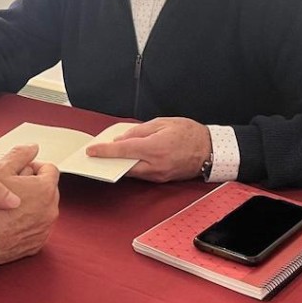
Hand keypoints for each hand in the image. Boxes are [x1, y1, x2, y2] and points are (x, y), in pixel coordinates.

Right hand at [0, 144, 60, 265]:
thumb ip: (19, 155)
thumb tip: (33, 148)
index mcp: (45, 189)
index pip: (50, 169)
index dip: (34, 166)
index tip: (20, 170)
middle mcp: (51, 210)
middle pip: (48, 190)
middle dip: (34, 185)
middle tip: (13, 186)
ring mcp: (45, 229)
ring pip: (43, 209)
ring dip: (32, 204)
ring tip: (10, 203)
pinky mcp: (37, 243)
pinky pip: (37, 227)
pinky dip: (28, 222)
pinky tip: (11, 220)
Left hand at [84, 117, 210, 182]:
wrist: (210, 150)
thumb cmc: (190, 133)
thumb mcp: (163, 123)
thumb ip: (140, 131)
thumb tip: (123, 138)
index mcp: (154, 147)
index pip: (123, 150)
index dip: (104, 150)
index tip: (92, 150)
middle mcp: (155, 164)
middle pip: (123, 165)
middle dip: (108, 161)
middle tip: (96, 155)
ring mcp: (158, 174)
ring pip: (131, 172)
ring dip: (119, 165)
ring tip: (109, 156)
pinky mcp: (161, 179)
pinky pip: (141, 174)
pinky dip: (131, 167)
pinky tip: (126, 159)